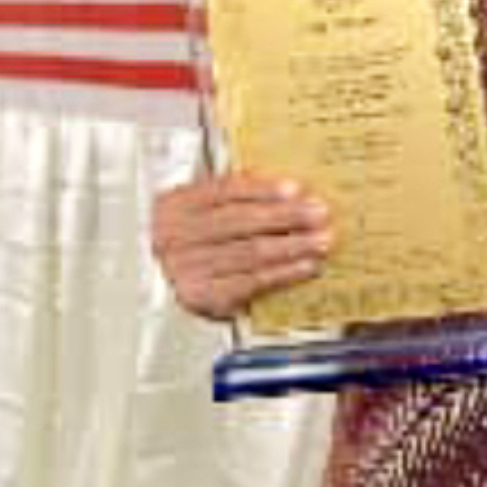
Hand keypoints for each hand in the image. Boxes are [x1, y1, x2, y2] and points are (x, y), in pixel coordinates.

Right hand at [151, 173, 332, 320]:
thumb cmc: (199, 239)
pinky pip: (249, 282)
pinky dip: (282, 274)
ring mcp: (186, 268)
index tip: (296, 189)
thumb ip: (237, 195)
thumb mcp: (205, 209)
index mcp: (177, 203)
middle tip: (321, 213)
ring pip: (249, 253)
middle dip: (285, 216)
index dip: (262, 189)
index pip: (224, 190)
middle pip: (240, 221)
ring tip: (321, 241)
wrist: (165, 284)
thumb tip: (292, 189)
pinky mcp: (202, 296)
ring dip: (291, 246)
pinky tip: (306, 266)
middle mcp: (176, 235)